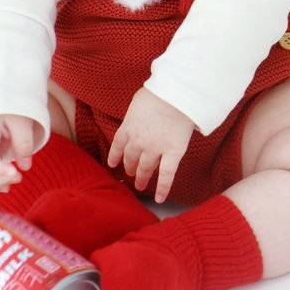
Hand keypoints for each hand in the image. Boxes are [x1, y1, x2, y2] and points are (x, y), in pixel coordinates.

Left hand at [108, 88, 194, 203]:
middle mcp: (138, 141)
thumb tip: (139, 113)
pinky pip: (166, 175)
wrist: (175, 94)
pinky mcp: (172, 153)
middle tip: (130, 174)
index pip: (118, 145)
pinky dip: (163, 188)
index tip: (113, 163)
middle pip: (131, 158)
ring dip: (142, 178)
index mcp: (128, 127)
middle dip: (130, 167)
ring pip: (145, 168)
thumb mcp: (139, 100)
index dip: (115, 155)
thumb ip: (137, 112)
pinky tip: (160, 198)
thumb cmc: (159, 91)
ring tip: (140, 185)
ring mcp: (154, 149)